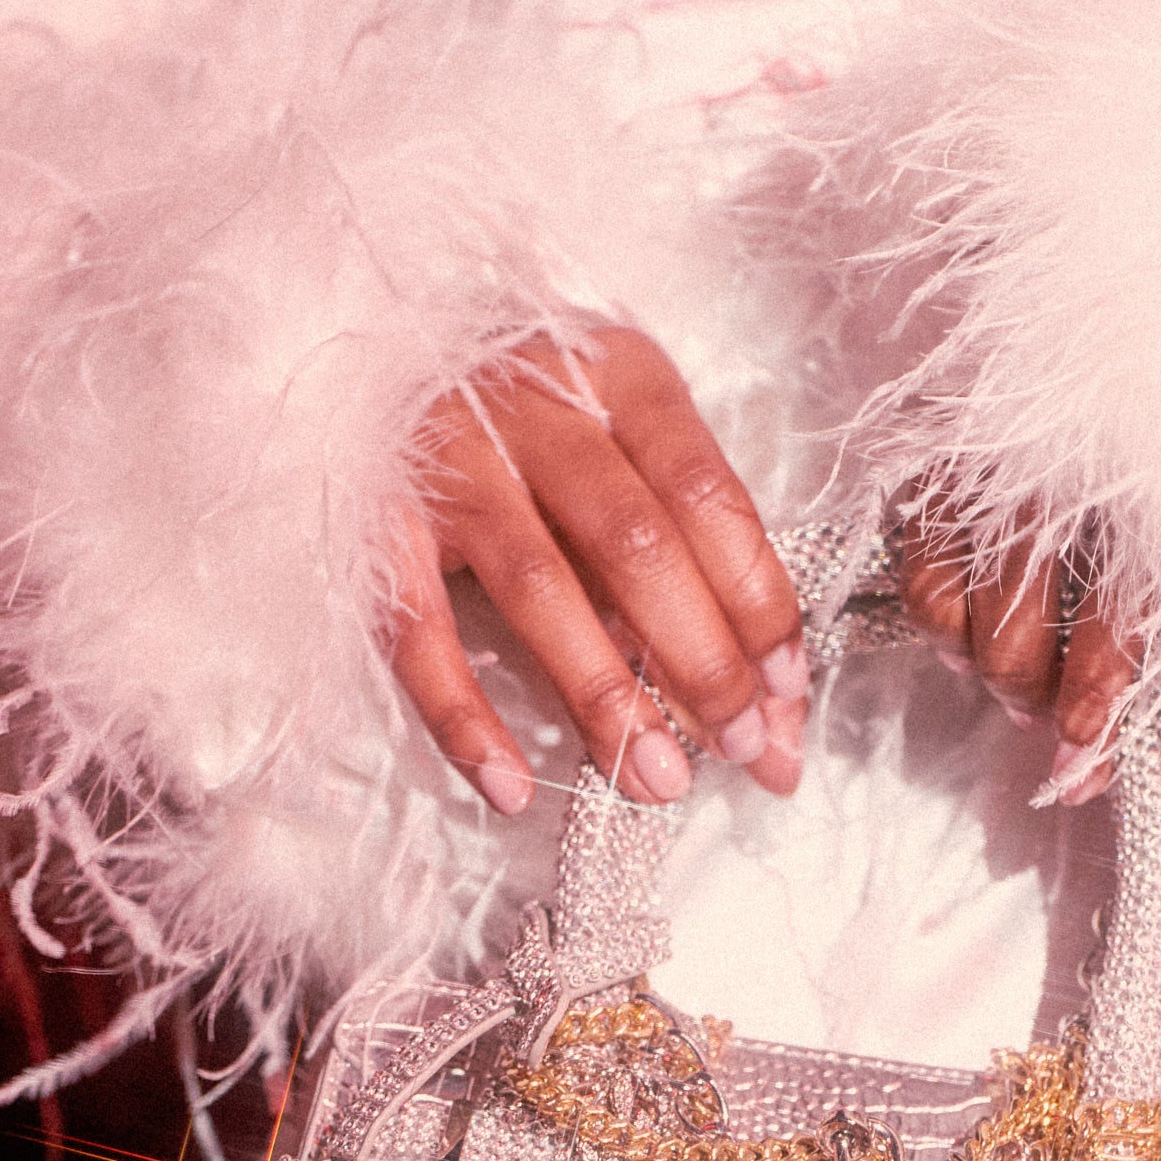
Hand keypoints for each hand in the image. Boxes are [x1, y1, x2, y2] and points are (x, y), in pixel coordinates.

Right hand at [388, 326, 808, 815]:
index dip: (757, 601)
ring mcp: (450, 461)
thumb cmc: (542, 440)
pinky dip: (466, 718)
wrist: (378, 372)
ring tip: (654, 781)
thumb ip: (708, 583)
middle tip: (734, 748)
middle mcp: (536, 406)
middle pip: (634, 543)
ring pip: (540, 588)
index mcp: (621, 377)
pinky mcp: (377, 522)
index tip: (783, 694)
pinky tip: (513, 788)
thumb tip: (776, 738)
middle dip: (698, 660)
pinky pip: (421, 634)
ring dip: (605, 696)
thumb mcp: (634, 474)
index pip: (708, 494)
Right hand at [896, 497, 1138, 804]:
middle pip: (1023, 646)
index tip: (1081, 766)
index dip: (1095, 719)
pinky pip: (925, 585)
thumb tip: (1144, 740)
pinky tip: (967, 633)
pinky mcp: (943, 471)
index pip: (1113, 636)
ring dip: (992, 673)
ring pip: (971, 628)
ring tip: (1016, 677)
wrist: (1119, 337)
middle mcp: (1058, 490)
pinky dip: (942, 627)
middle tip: (1046, 712)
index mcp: (1137, 503)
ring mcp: (992, 480)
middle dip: (1034, 698)